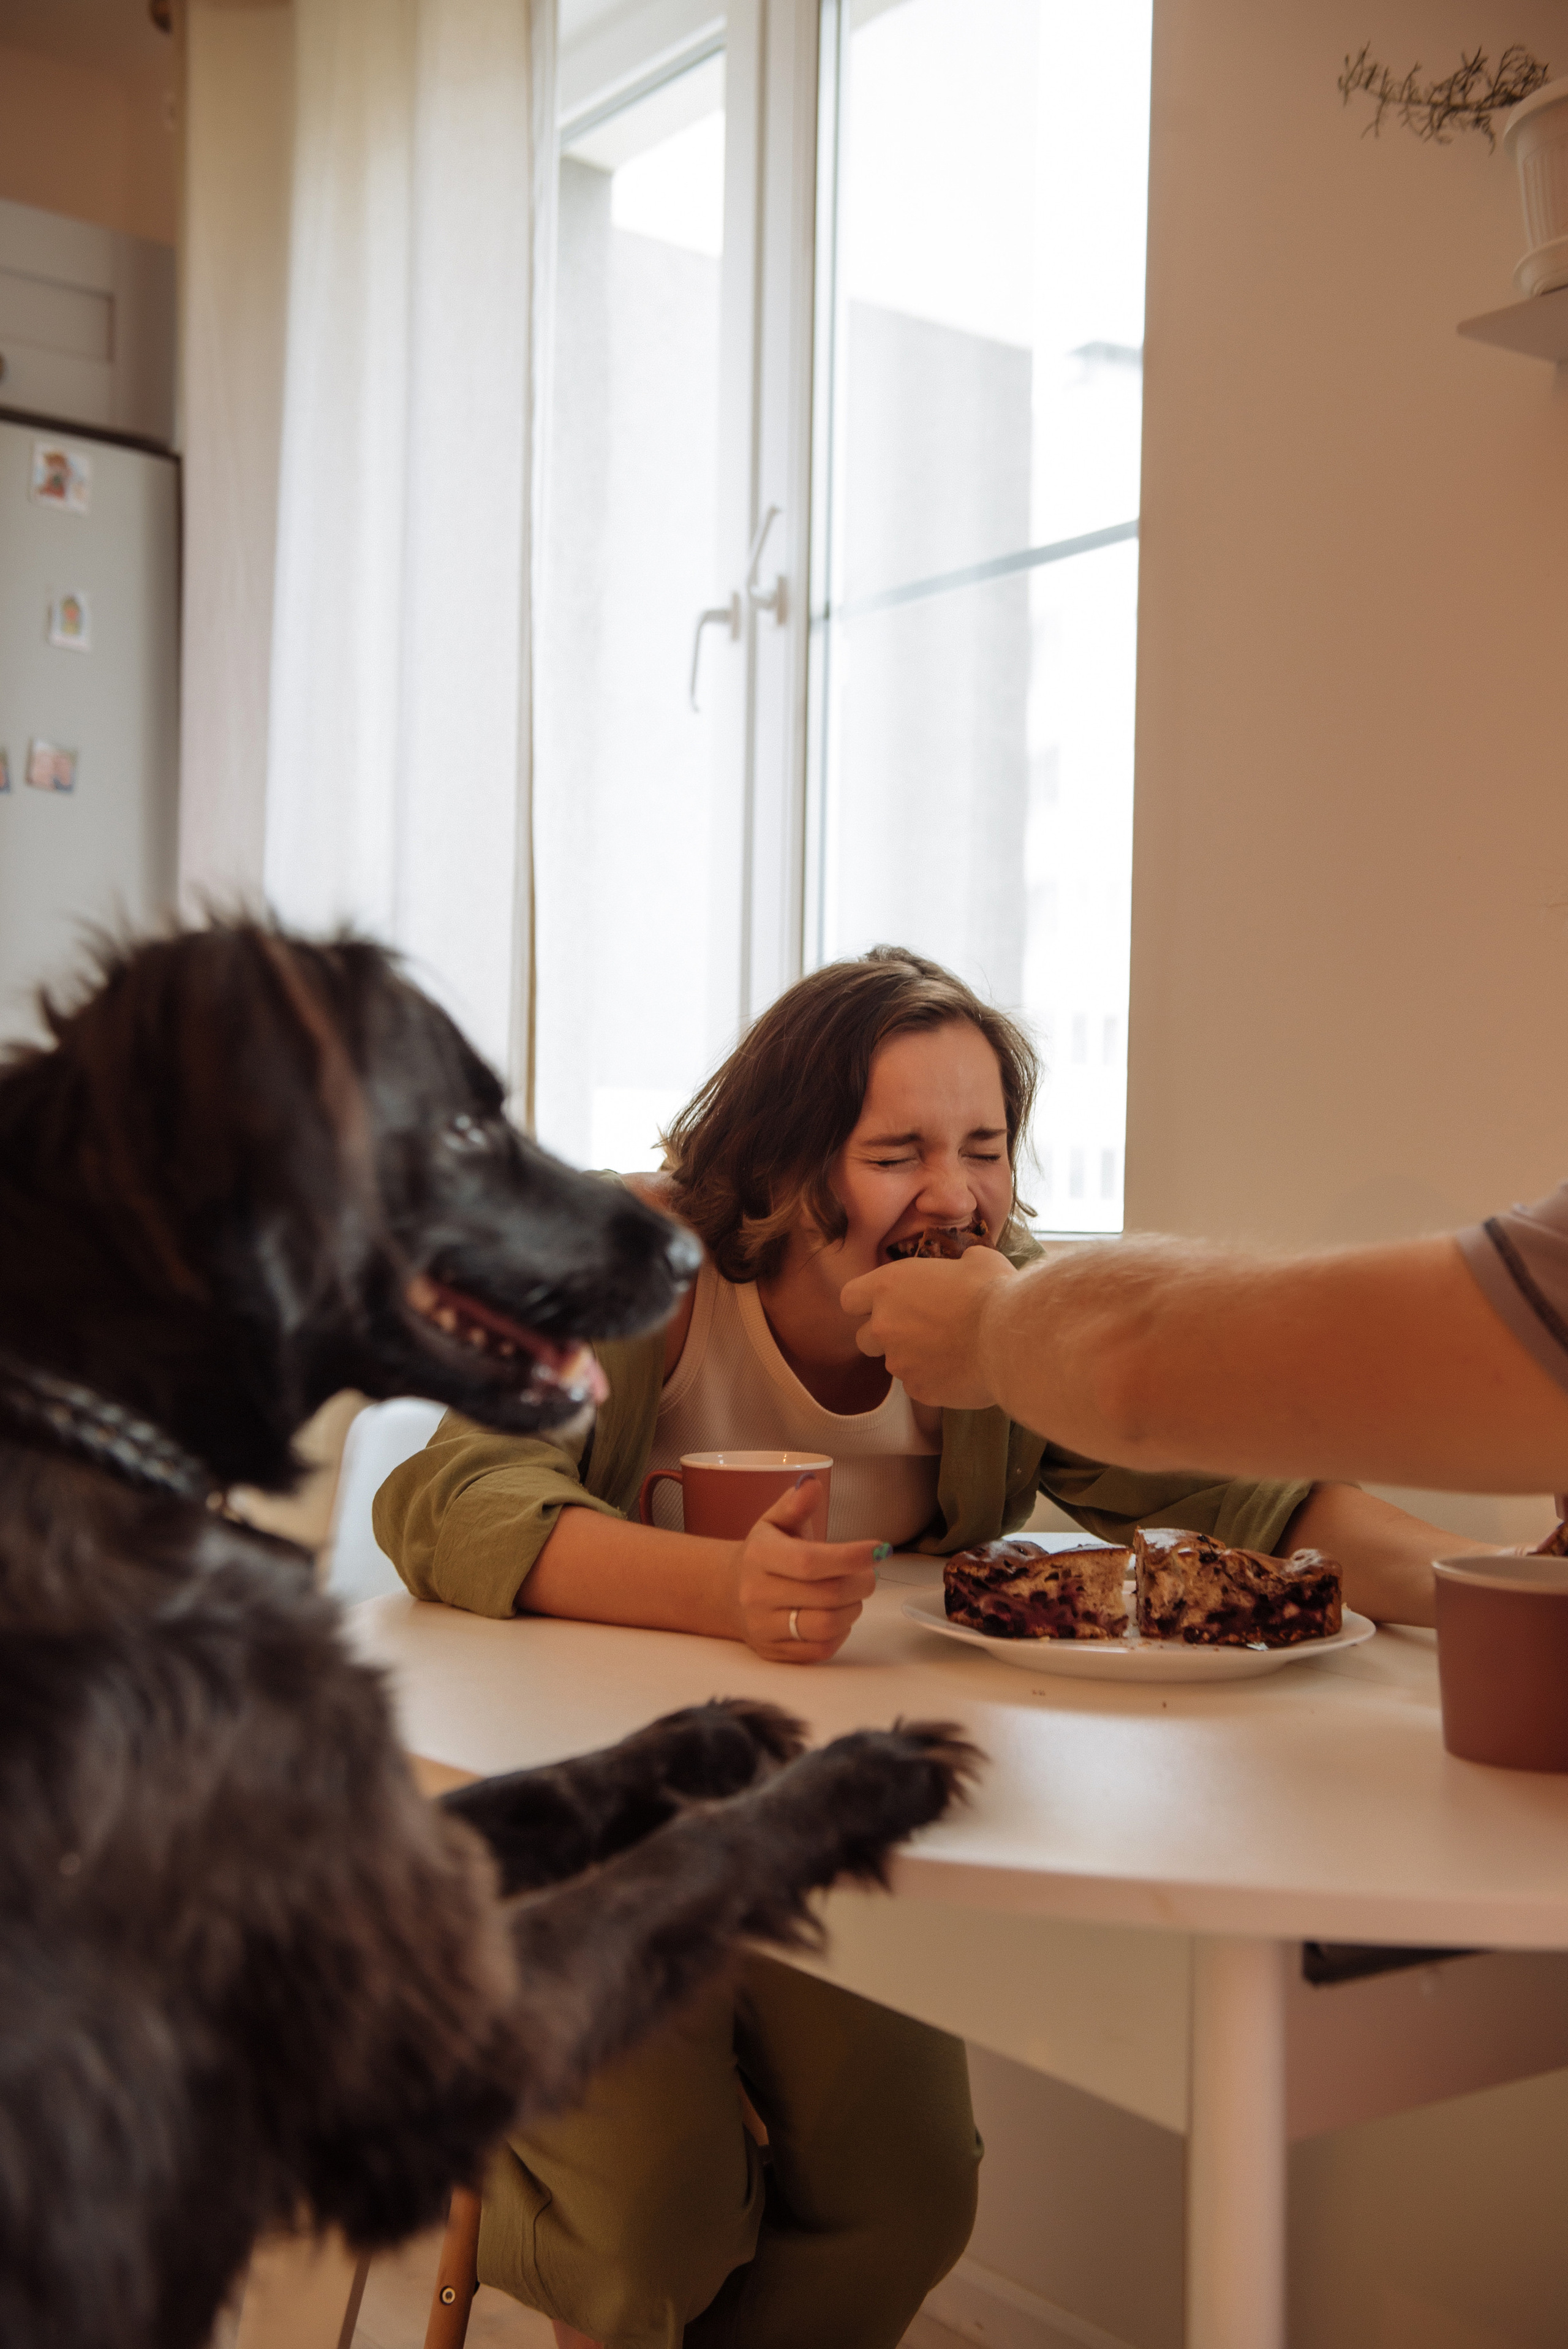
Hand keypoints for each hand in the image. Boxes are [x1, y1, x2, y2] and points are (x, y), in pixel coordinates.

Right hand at [732, 1477, 881, 1663]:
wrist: (728, 1593)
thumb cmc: (763, 1554)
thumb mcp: (774, 1522)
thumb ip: (795, 1504)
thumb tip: (811, 1484)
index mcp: (759, 1556)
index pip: (810, 1561)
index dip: (850, 1557)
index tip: (879, 1549)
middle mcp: (756, 1594)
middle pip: (826, 1595)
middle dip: (861, 1583)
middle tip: (870, 1573)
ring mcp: (763, 1627)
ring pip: (826, 1625)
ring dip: (854, 1608)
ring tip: (855, 1593)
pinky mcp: (774, 1652)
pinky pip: (821, 1649)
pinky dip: (841, 1632)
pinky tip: (839, 1614)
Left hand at [840, 1249, 1016, 1409]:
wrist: (1012, 1339)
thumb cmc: (993, 1291)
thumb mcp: (976, 1260)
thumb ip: (956, 1265)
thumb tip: (964, 1267)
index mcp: (888, 1288)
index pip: (850, 1298)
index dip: (865, 1302)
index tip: (885, 1303)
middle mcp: (885, 1327)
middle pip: (865, 1338)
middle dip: (886, 1336)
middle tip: (920, 1329)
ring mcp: (900, 1363)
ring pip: (896, 1363)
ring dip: (915, 1358)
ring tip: (951, 1350)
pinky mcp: (920, 1391)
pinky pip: (919, 1385)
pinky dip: (935, 1379)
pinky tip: (962, 1369)